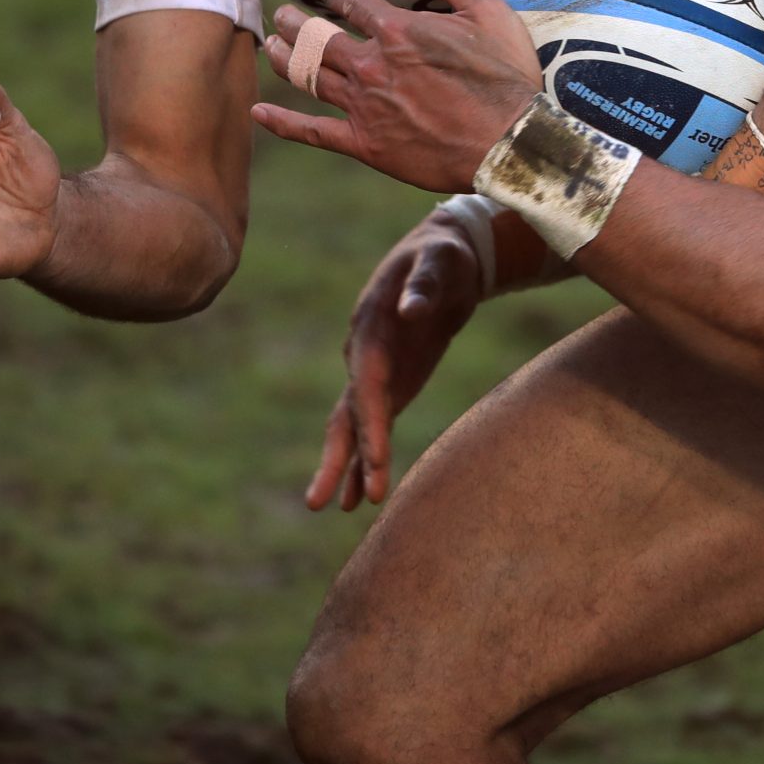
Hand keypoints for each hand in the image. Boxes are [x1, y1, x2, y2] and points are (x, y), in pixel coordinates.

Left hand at [250, 0, 542, 191]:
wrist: (505, 144)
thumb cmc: (504, 80)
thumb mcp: (493, 14)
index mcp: (398, 30)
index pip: (354, 3)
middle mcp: (371, 64)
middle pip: (318, 36)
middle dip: (295, 22)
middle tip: (281, 15)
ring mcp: (362, 105)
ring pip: (308, 76)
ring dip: (284, 58)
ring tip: (269, 46)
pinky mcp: (363, 143)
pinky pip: (313, 131)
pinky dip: (283, 123)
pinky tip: (259, 113)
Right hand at [306, 213, 485, 509]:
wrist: (443, 255)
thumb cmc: (443, 255)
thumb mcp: (440, 261)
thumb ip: (424, 284)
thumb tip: (411, 309)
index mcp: (371, 325)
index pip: (367, 382)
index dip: (369, 421)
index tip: (375, 459)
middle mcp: (364, 352)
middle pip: (346, 411)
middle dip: (337, 456)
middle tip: (321, 502)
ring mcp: (374, 370)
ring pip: (352, 424)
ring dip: (346, 466)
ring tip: (337, 507)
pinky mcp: (391, 381)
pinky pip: (373, 424)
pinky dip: (367, 458)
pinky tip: (361, 494)